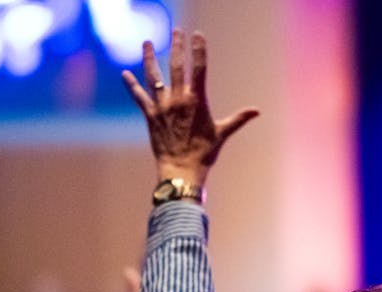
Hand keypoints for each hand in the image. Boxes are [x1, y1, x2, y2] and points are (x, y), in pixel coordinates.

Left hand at [122, 29, 258, 184]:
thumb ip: (238, 119)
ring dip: (149, 58)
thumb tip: (257, 111)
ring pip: (154, 76)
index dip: (198, 49)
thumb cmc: (204, 154)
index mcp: (197, 100)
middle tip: (176, 30)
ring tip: (146, 42)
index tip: (197, 35)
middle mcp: (178, 99)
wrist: (181, 170)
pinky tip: (124, 73)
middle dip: (176, 46)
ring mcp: (162, 106)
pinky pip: (138, 96)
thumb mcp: (222, 133)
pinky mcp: (150, 115)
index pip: (199, 68)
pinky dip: (131, 84)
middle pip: (176, 66)